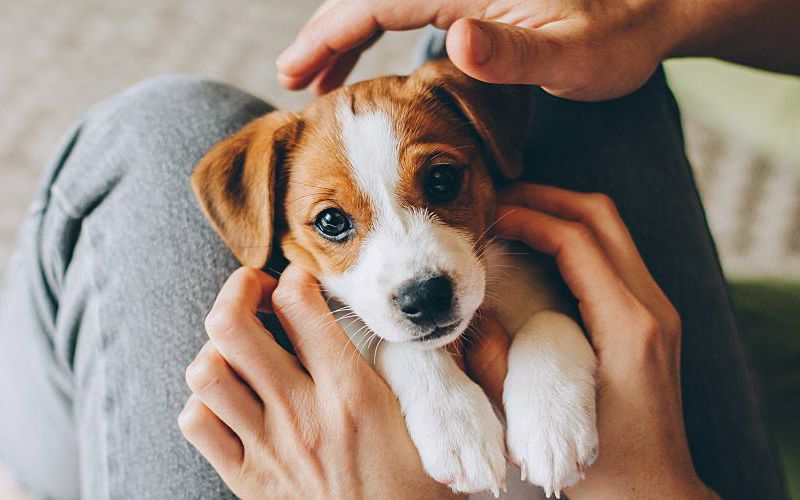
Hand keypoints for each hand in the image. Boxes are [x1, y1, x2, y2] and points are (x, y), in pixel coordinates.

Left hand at [179, 264, 457, 499]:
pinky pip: (197, 424)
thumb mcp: (425, 423)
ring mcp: (268, 448)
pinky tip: (233, 400)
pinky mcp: (248, 480)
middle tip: (257, 292)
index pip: (300, 304)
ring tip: (242, 348)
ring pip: (206, 371)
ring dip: (218, 348)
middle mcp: (301, 413)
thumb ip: (407, 370)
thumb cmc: (417, 490)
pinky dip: (205, 402)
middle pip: (232, 326)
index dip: (295, 276)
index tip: (302, 280)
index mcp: (352, 392)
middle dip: (238, 290)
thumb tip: (393, 324)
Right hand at [277, 0, 674, 99]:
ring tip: (319, 79)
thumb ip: (515, 53)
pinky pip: (409, 10)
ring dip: (347, 36)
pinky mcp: (476, 1)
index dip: (329, 34)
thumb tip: (455, 39)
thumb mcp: (576, 55)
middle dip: (325, 35)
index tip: (293, 72)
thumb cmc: (621, 37)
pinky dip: (379, 36)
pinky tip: (375, 69)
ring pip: (385, 3)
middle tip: (291, 80)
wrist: (654, 9)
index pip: (379, 3)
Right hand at [464, 184, 716, 498]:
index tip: (488, 215)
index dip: (528, 217)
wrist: (659, 496)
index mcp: (628, 326)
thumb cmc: (606, 469)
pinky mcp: (650, 319)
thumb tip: (469, 314)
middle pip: (601, 216)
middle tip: (496, 201)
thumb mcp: (538, 421)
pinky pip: (612, 255)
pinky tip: (536, 251)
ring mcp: (657, 310)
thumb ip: (496, 366)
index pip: (577, 239)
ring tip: (511, 217)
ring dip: (559, 213)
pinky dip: (572, 239)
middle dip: (546, 197)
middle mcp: (651, 307)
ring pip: (610, 229)